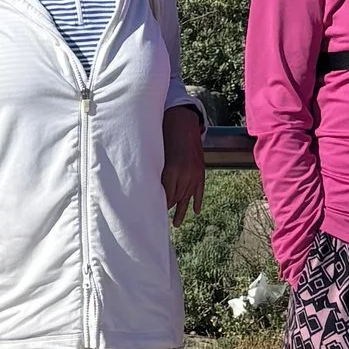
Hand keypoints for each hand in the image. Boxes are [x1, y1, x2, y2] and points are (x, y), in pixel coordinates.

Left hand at [162, 110, 205, 224]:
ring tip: (175, 224)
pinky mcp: (201, 171)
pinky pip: (200, 190)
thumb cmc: (164, 138)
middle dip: (168, 208)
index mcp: (172, 172)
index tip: (153, 214)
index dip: (160, 205)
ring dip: (181, 211)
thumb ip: (154, 172)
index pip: (166, 196)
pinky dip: (197, 201)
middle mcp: (185, 175)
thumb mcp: (157, 155)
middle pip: (176, 198)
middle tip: (160, 220)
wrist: (183, 124)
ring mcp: (195, 174)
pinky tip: (195, 212)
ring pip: (188, 198)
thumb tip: (146, 189)